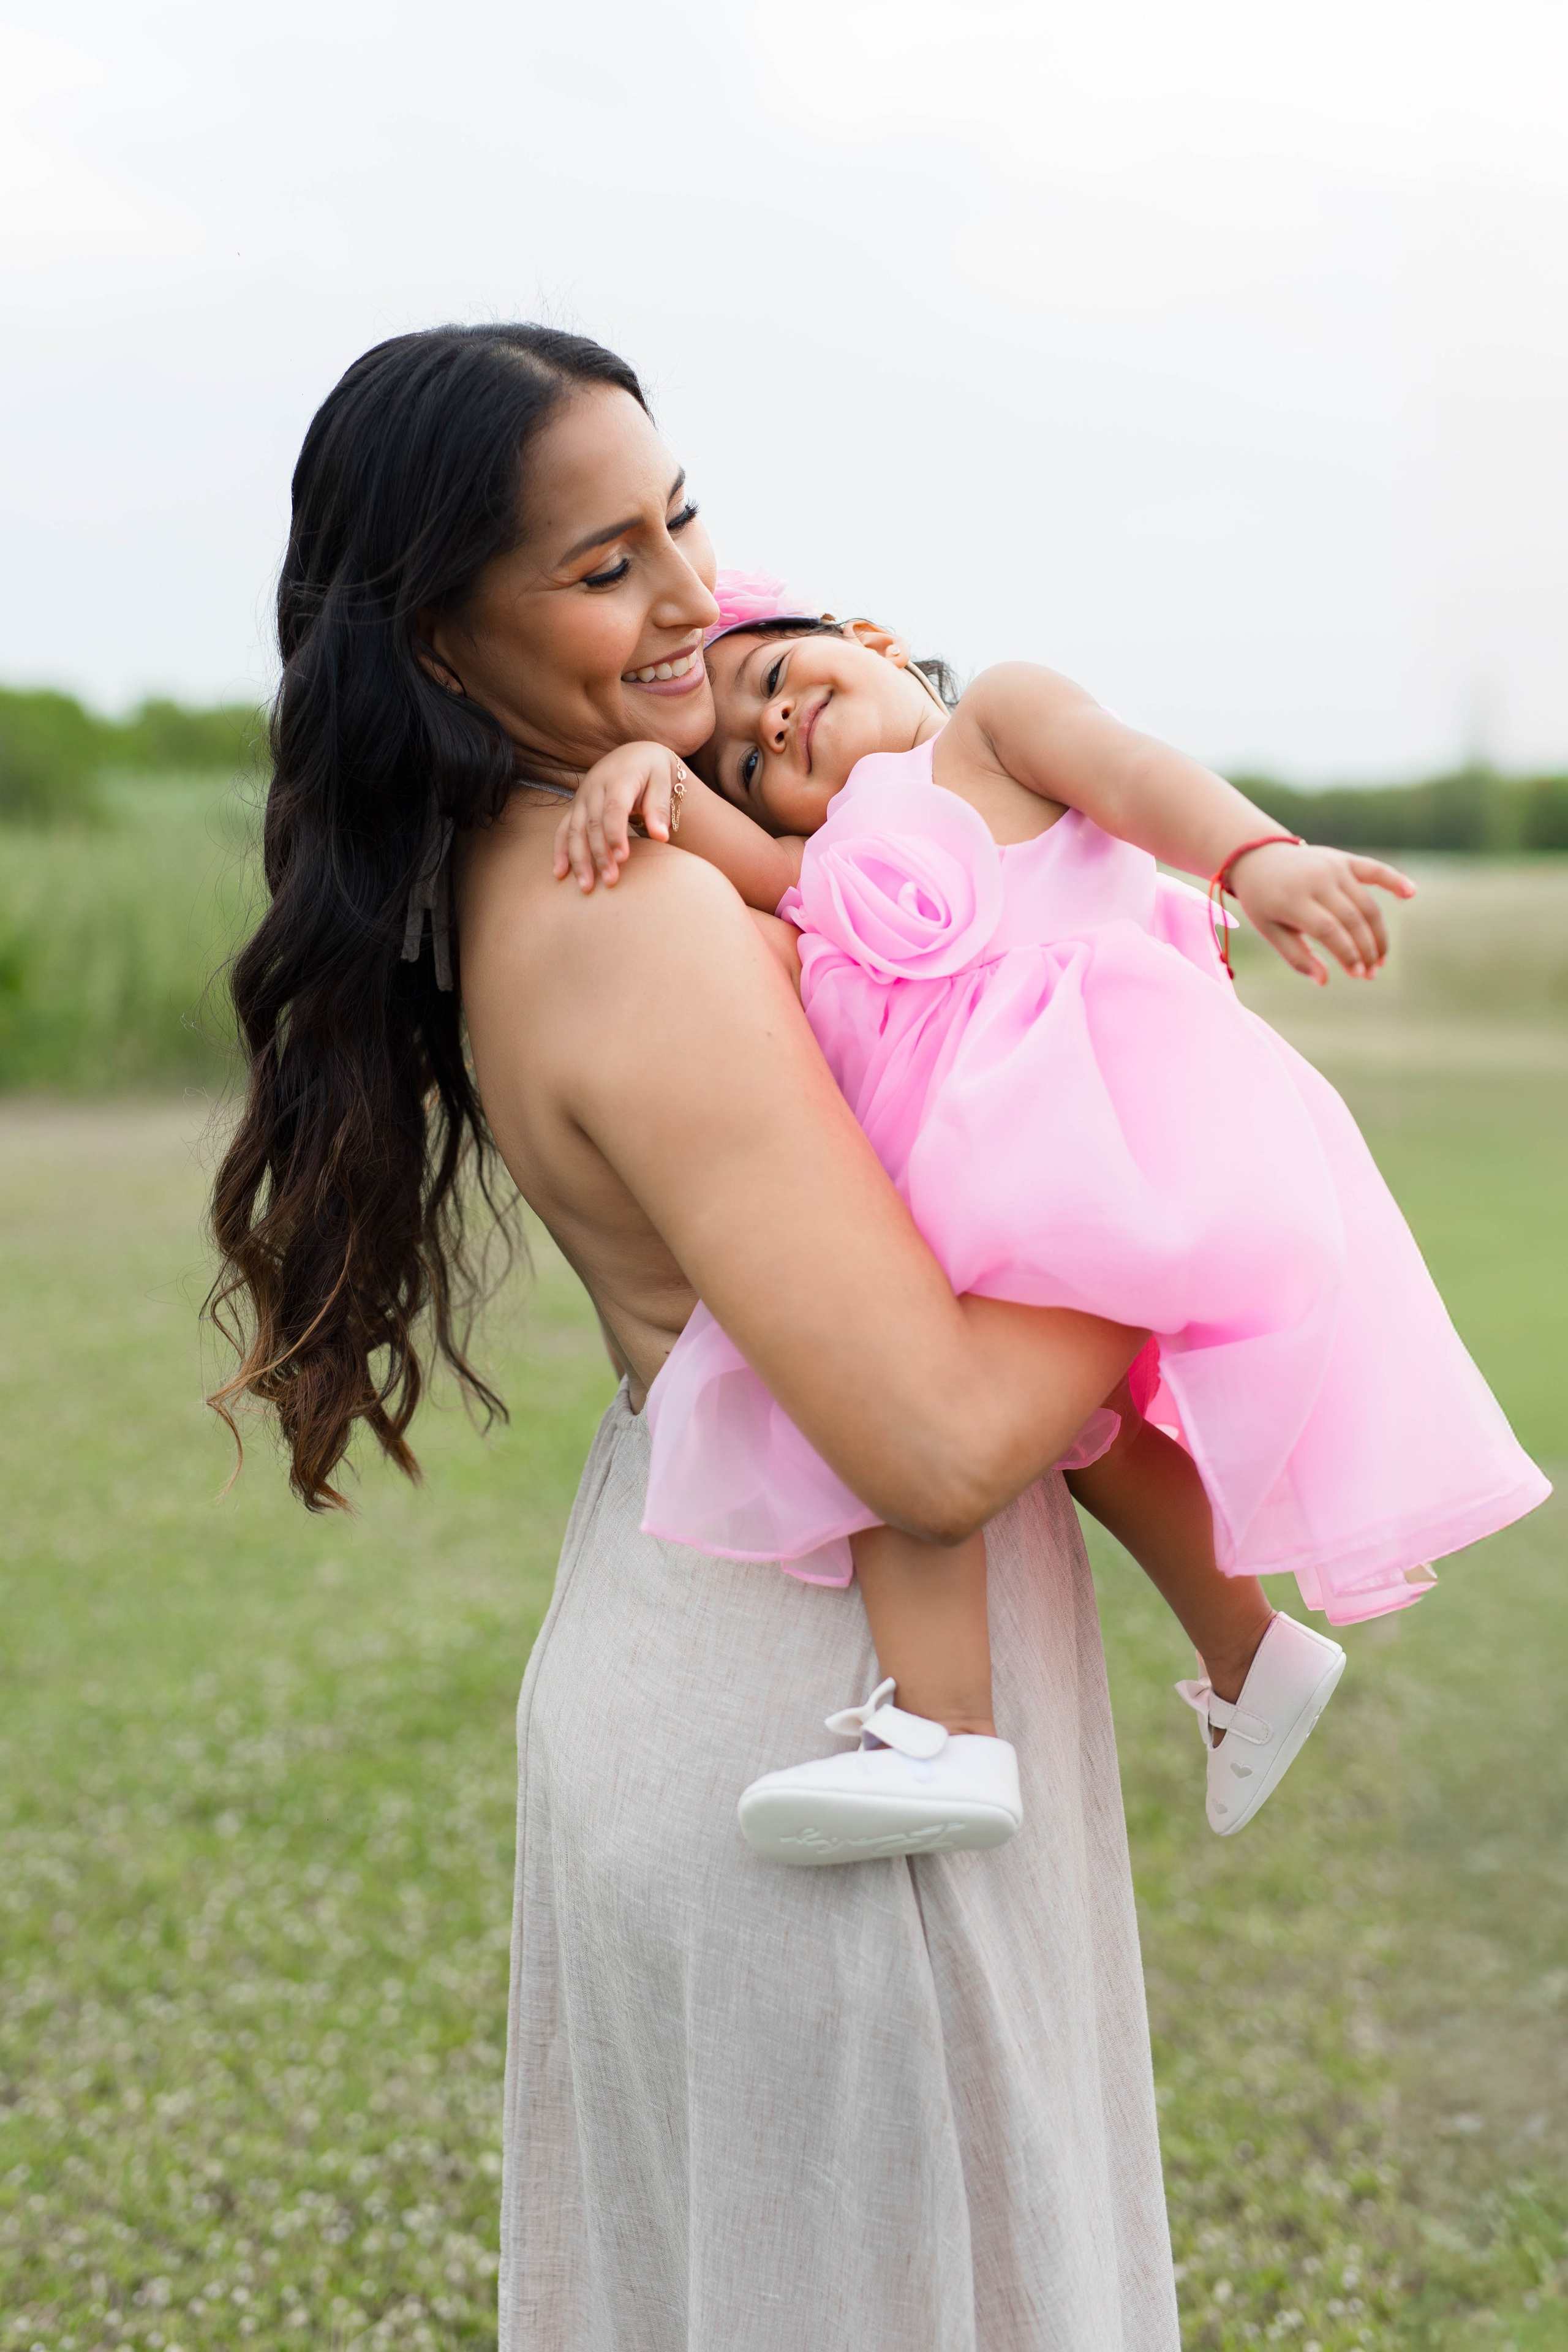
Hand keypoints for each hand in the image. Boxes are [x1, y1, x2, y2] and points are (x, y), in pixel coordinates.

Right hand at [552, 742, 687, 892]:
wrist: (634, 755)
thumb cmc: (653, 771)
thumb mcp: (663, 781)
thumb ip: (660, 808)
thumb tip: (662, 837)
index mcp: (618, 779)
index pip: (614, 809)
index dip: (616, 834)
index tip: (623, 859)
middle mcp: (595, 788)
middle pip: (592, 824)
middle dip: (599, 854)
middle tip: (610, 881)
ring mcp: (581, 799)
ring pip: (574, 830)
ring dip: (578, 860)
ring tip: (586, 887)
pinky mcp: (576, 809)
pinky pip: (562, 830)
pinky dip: (560, 852)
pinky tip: (560, 874)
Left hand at [1227, 840, 1414, 984]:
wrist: (1259, 858)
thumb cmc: (1264, 901)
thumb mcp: (1270, 930)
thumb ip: (1296, 956)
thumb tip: (1324, 981)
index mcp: (1293, 899)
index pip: (1328, 930)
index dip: (1347, 953)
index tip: (1357, 974)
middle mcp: (1317, 880)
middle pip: (1352, 919)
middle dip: (1366, 949)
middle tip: (1371, 973)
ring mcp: (1333, 867)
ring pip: (1366, 904)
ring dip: (1378, 933)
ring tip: (1380, 959)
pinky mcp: (1345, 860)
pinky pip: (1374, 870)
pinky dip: (1394, 880)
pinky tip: (1411, 894)